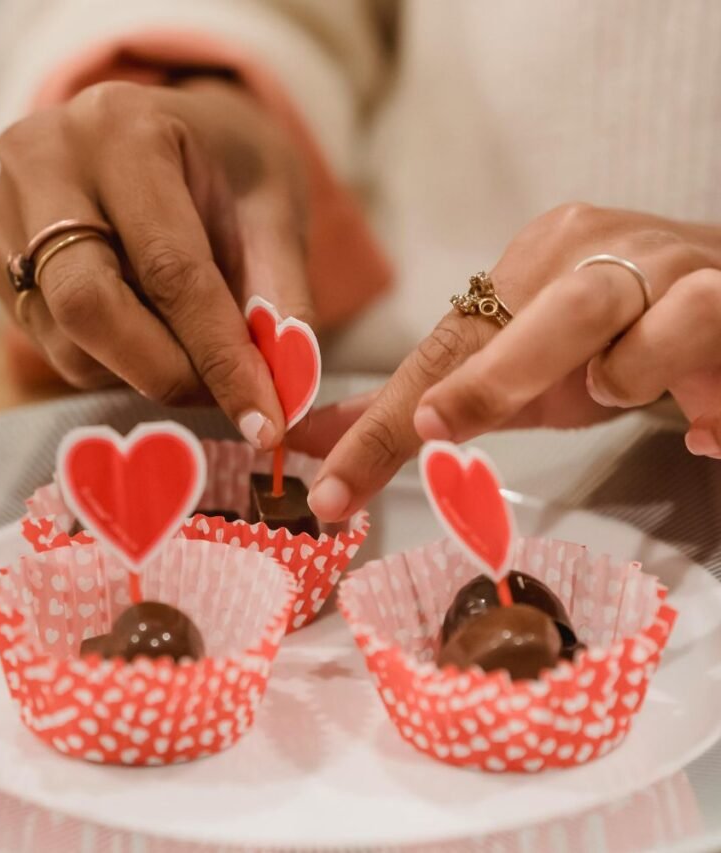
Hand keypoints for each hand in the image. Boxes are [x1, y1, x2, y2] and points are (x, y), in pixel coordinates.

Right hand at [0, 79, 311, 448]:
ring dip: (137, 371)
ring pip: (64, 337)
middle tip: (219, 398)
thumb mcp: (274, 210)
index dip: (219, 355)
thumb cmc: (224, 166)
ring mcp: (3, 210)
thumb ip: (282, 297)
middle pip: (88, 304)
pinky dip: (107, 361)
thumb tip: (288, 396)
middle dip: (163, 372)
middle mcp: (44, 160)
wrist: (161, 132)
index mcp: (124, 128)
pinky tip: (144, 328)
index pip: (169, 268)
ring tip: (190, 351)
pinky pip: (47, 341)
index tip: (262, 420)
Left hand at [291, 204, 720, 519]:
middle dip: (489, 380)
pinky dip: (706, 400)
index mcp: (531, 263)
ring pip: (638, 320)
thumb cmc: (608, 341)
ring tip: (621, 392)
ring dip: (626, 375)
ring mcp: (669, 268)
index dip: (387, 425)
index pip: (446, 348)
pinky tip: (703, 430)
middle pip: (542, 314)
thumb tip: (320, 442)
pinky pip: (708, 336)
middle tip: (436, 429)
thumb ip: (424, 404)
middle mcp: (595, 251)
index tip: (333, 491)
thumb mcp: (511, 376)